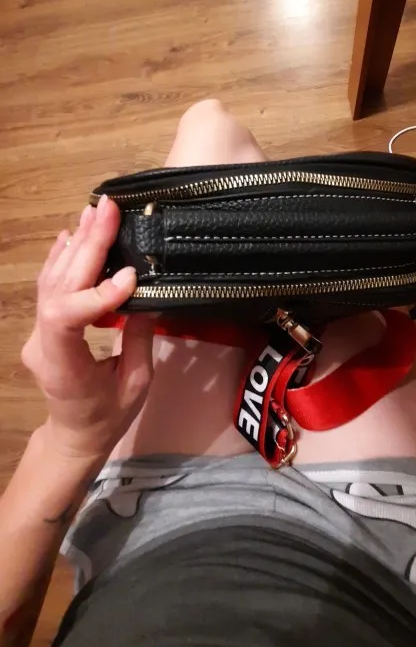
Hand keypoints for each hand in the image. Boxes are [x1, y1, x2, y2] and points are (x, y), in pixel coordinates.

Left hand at [22, 196, 153, 464]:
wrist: (73, 436)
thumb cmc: (108, 417)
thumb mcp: (136, 385)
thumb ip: (139, 339)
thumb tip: (147, 294)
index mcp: (65, 369)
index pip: (67, 320)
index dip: (95, 294)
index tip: (130, 276)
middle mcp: (42, 345)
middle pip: (59, 288)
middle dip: (87, 246)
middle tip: (108, 211)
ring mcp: (37, 333)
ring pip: (52, 281)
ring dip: (77, 243)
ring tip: (96, 212)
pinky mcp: (43, 325)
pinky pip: (49, 286)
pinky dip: (62, 257)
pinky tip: (73, 233)